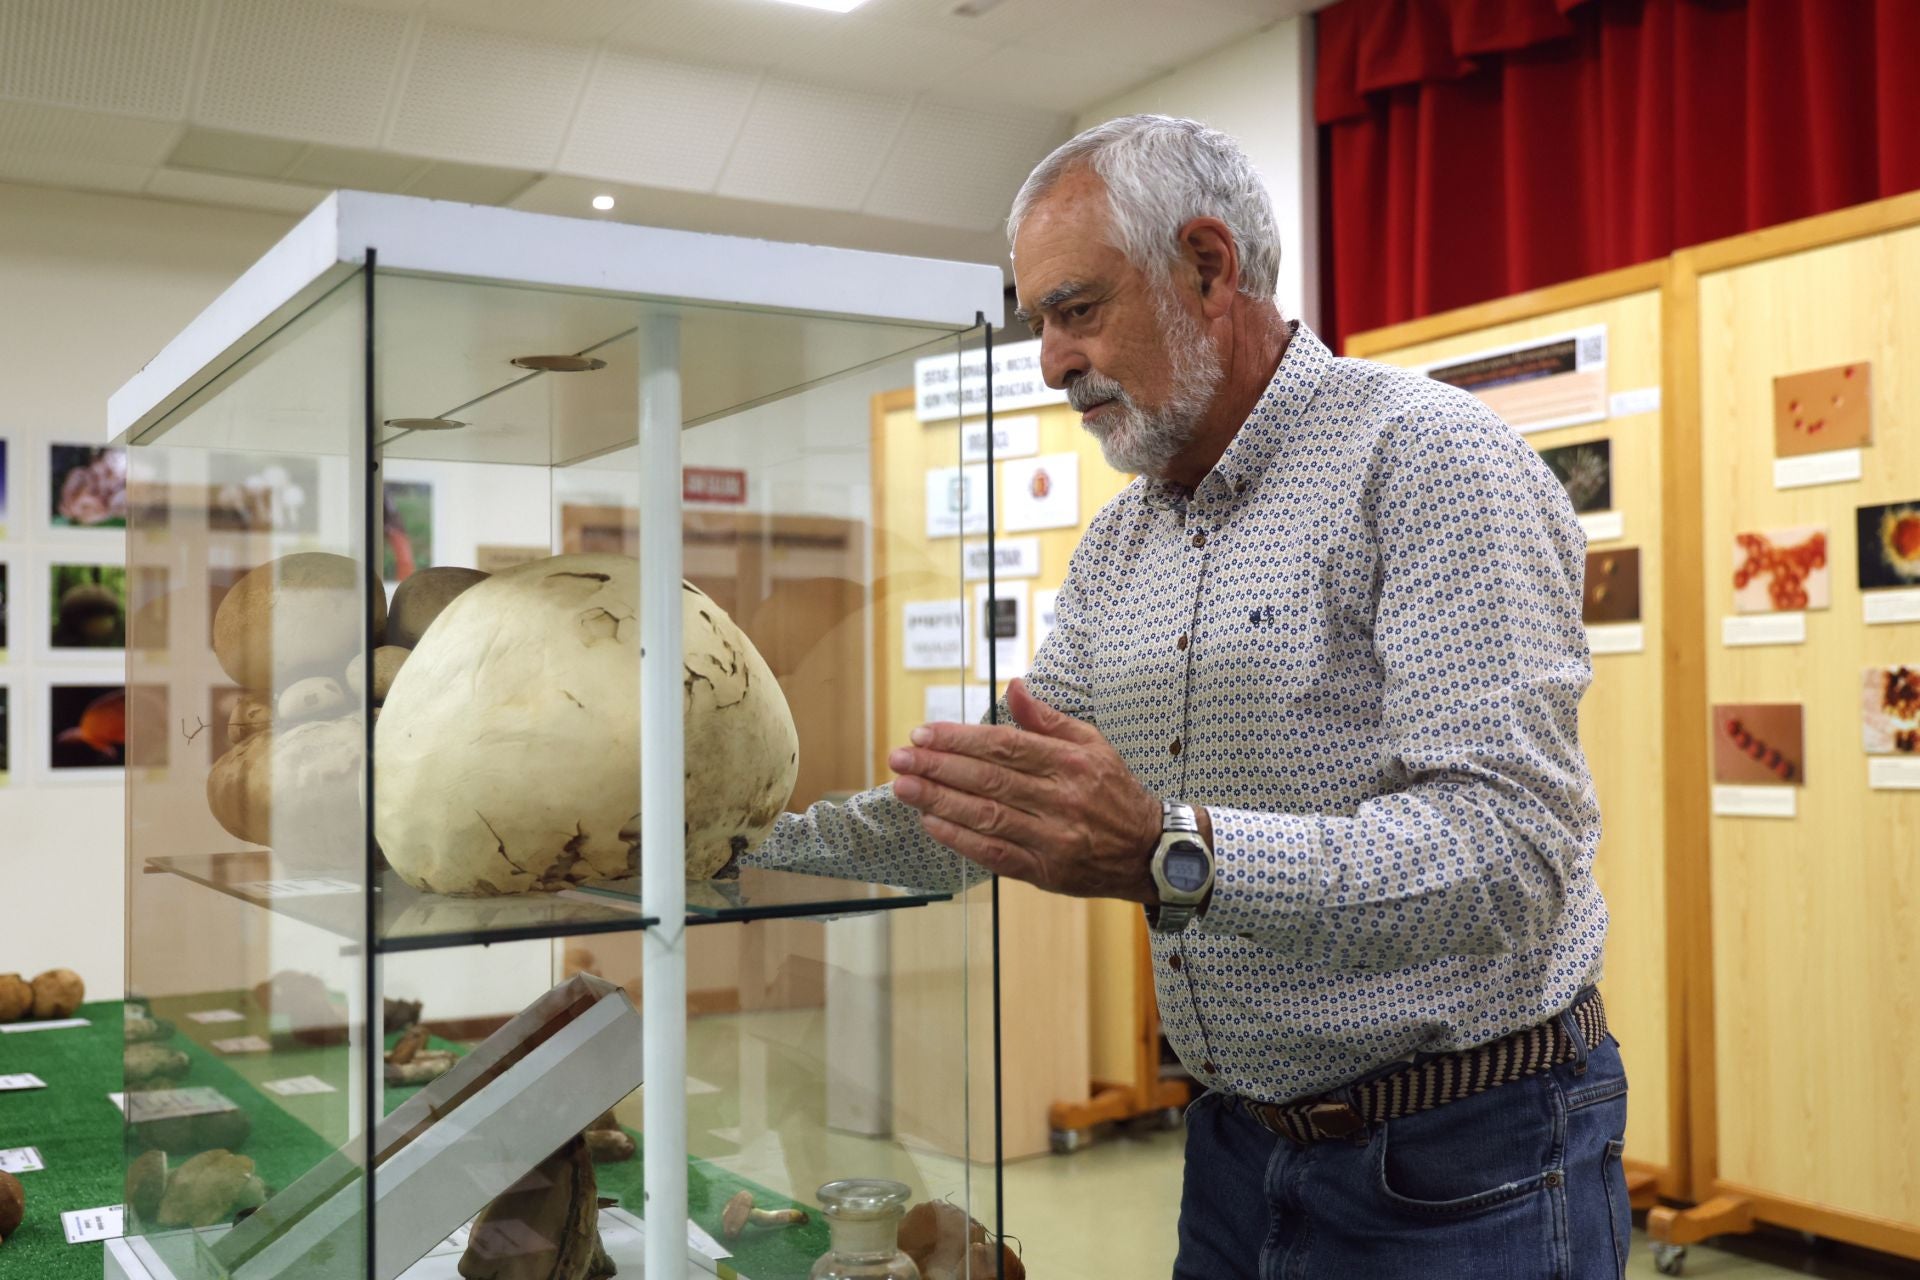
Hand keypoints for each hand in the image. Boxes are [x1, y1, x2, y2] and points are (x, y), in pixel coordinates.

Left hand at [887, 679, 1162, 901]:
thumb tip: (1013, 687)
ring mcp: (1053, 838)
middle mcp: (1062, 799)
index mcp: (1072, 763)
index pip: (1005, 746)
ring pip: (987, 817)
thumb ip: (1048, 719)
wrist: (1150, 851)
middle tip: (899, 757)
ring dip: (939, 801)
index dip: (959, 739)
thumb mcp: (1092, 744)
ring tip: (904, 788)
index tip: (923, 734)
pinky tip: (932, 823)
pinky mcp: (1046, 871)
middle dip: (938, 767)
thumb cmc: (1114, 792)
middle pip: (989, 780)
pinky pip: (996, 854)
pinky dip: (960, 840)